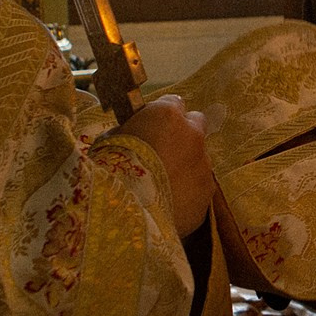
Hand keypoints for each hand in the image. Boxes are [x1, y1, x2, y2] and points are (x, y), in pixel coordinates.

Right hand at [118, 95, 213, 236]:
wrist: (125, 213)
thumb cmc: (108, 170)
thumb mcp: (109, 140)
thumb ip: (129, 131)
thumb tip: (131, 132)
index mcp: (167, 115)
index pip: (173, 103)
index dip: (162, 116)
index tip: (153, 127)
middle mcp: (193, 134)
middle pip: (196, 124)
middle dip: (183, 134)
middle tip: (164, 151)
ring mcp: (203, 164)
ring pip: (199, 158)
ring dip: (185, 166)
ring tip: (162, 184)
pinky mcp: (207, 193)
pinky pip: (199, 187)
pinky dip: (188, 192)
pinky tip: (168, 203)